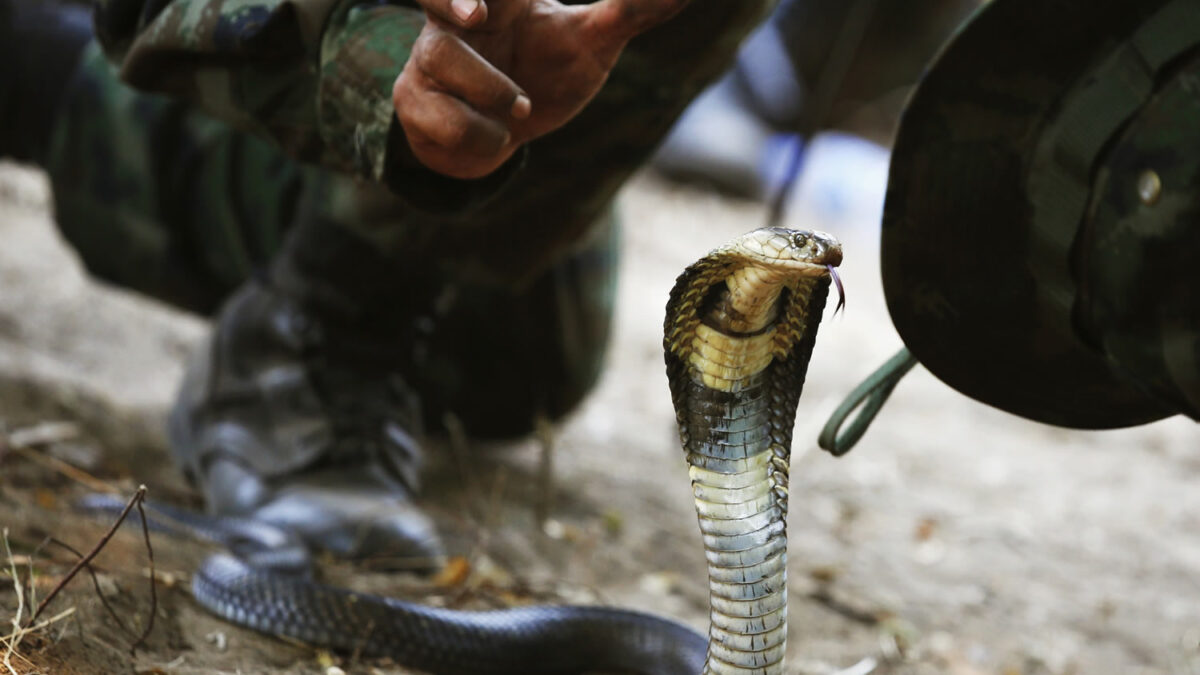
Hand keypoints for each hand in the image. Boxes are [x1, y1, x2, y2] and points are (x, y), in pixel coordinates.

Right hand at [393, 0, 688, 178]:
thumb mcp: (593, 43)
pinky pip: (449, 123)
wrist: (501, 136)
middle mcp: (454, 18)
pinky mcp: (412, 101)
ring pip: (451, 68)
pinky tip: (491, 134)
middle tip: (476, 12)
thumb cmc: (545, 73)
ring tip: (519, 109)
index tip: (490, 0)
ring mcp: (427, 57)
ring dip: (497, 98)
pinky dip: (485, 139)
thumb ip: (632, 13)